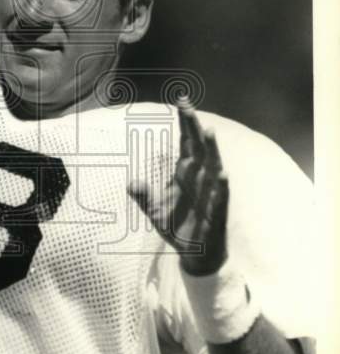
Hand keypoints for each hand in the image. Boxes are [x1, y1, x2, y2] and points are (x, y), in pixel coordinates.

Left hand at [127, 98, 228, 275]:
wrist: (194, 253)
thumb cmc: (177, 226)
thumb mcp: (154, 210)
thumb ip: (143, 195)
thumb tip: (131, 182)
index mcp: (185, 173)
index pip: (186, 142)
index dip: (184, 122)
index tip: (181, 101)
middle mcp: (200, 177)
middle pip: (198, 147)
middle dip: (193, 127)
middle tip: (187, 105)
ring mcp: (211, 192)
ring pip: (213, 166)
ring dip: (211, 150)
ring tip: (207, 131)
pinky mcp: (217, 211)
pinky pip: (221, 196)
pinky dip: (221, 185)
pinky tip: (221, 173)